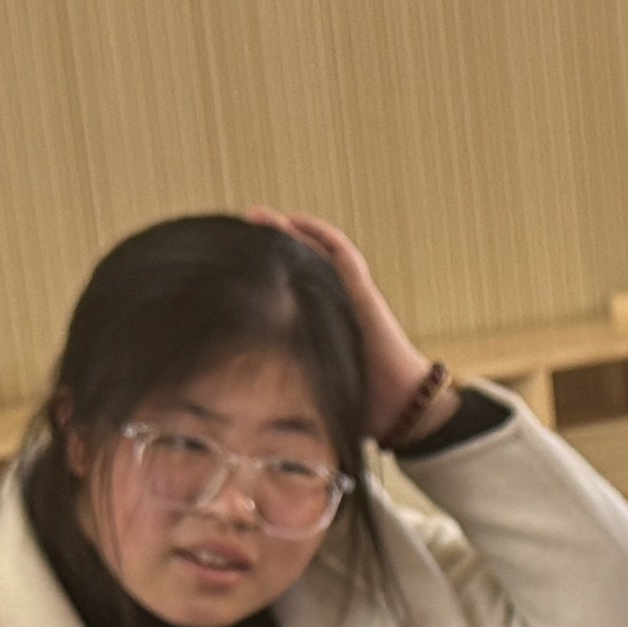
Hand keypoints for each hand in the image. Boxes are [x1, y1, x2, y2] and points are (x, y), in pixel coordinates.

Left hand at [249, 208, 439, 434]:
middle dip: (265, 246)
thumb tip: (233, 410)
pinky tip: (295, 221)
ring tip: (257, 216)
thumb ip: (279, 390)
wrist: (399, 408)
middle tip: (234, 231)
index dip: (258, 276)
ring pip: (315, 251)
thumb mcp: (305, 393)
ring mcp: (347, 295)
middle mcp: (330, 304)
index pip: (282, 292)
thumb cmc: (357, 407)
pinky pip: (341, 253)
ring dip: (288, 231)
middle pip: (295, 264)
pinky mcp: (361, 291)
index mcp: (315, 326)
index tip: (228, 267)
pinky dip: (319, 234)